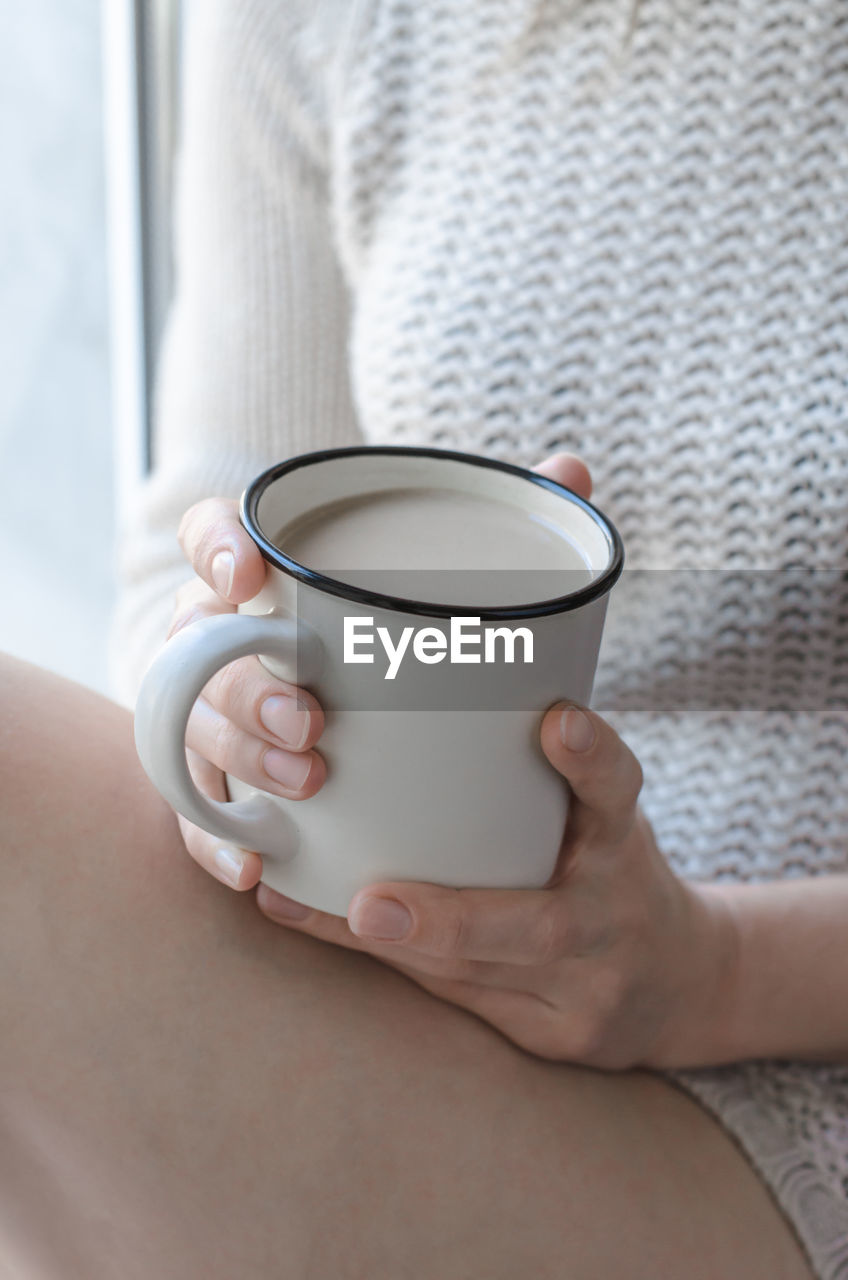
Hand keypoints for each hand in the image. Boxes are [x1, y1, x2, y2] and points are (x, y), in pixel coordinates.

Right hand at [170, 454, 593, 885]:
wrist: (454, 774)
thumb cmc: (449, 664)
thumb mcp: (489, 609)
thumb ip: (521, 538)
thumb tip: (572, 468)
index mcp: (284, 583)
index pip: (216, 536)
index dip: (213, 546)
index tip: (251, 575)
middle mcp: (242, 643)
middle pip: (202, 645)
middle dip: (244, 681)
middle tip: (313, 720)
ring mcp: (230, 717)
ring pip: (197, 726)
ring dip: (240, 754)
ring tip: (309, 781)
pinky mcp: (238, 791)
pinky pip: (201, 818)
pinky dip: (220, 840)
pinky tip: (258, 867)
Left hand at [257, 705, 732, 1072]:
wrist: (683, 985)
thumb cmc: (612, 873)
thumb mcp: (603, 817)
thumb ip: (545, 774)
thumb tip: (433, 696)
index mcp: (624, 844)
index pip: (617, 792)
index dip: (591, 759)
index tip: (559, 721)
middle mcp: (612, 918)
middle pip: (541, 927)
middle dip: (451, 919)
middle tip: (371, 903)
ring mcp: (587, 990)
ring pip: (475, 975)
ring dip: (388, 945)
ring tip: (303, 908)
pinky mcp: (554, 1035)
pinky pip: (457, 1000)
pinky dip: (389, 962)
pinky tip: (323, 929)